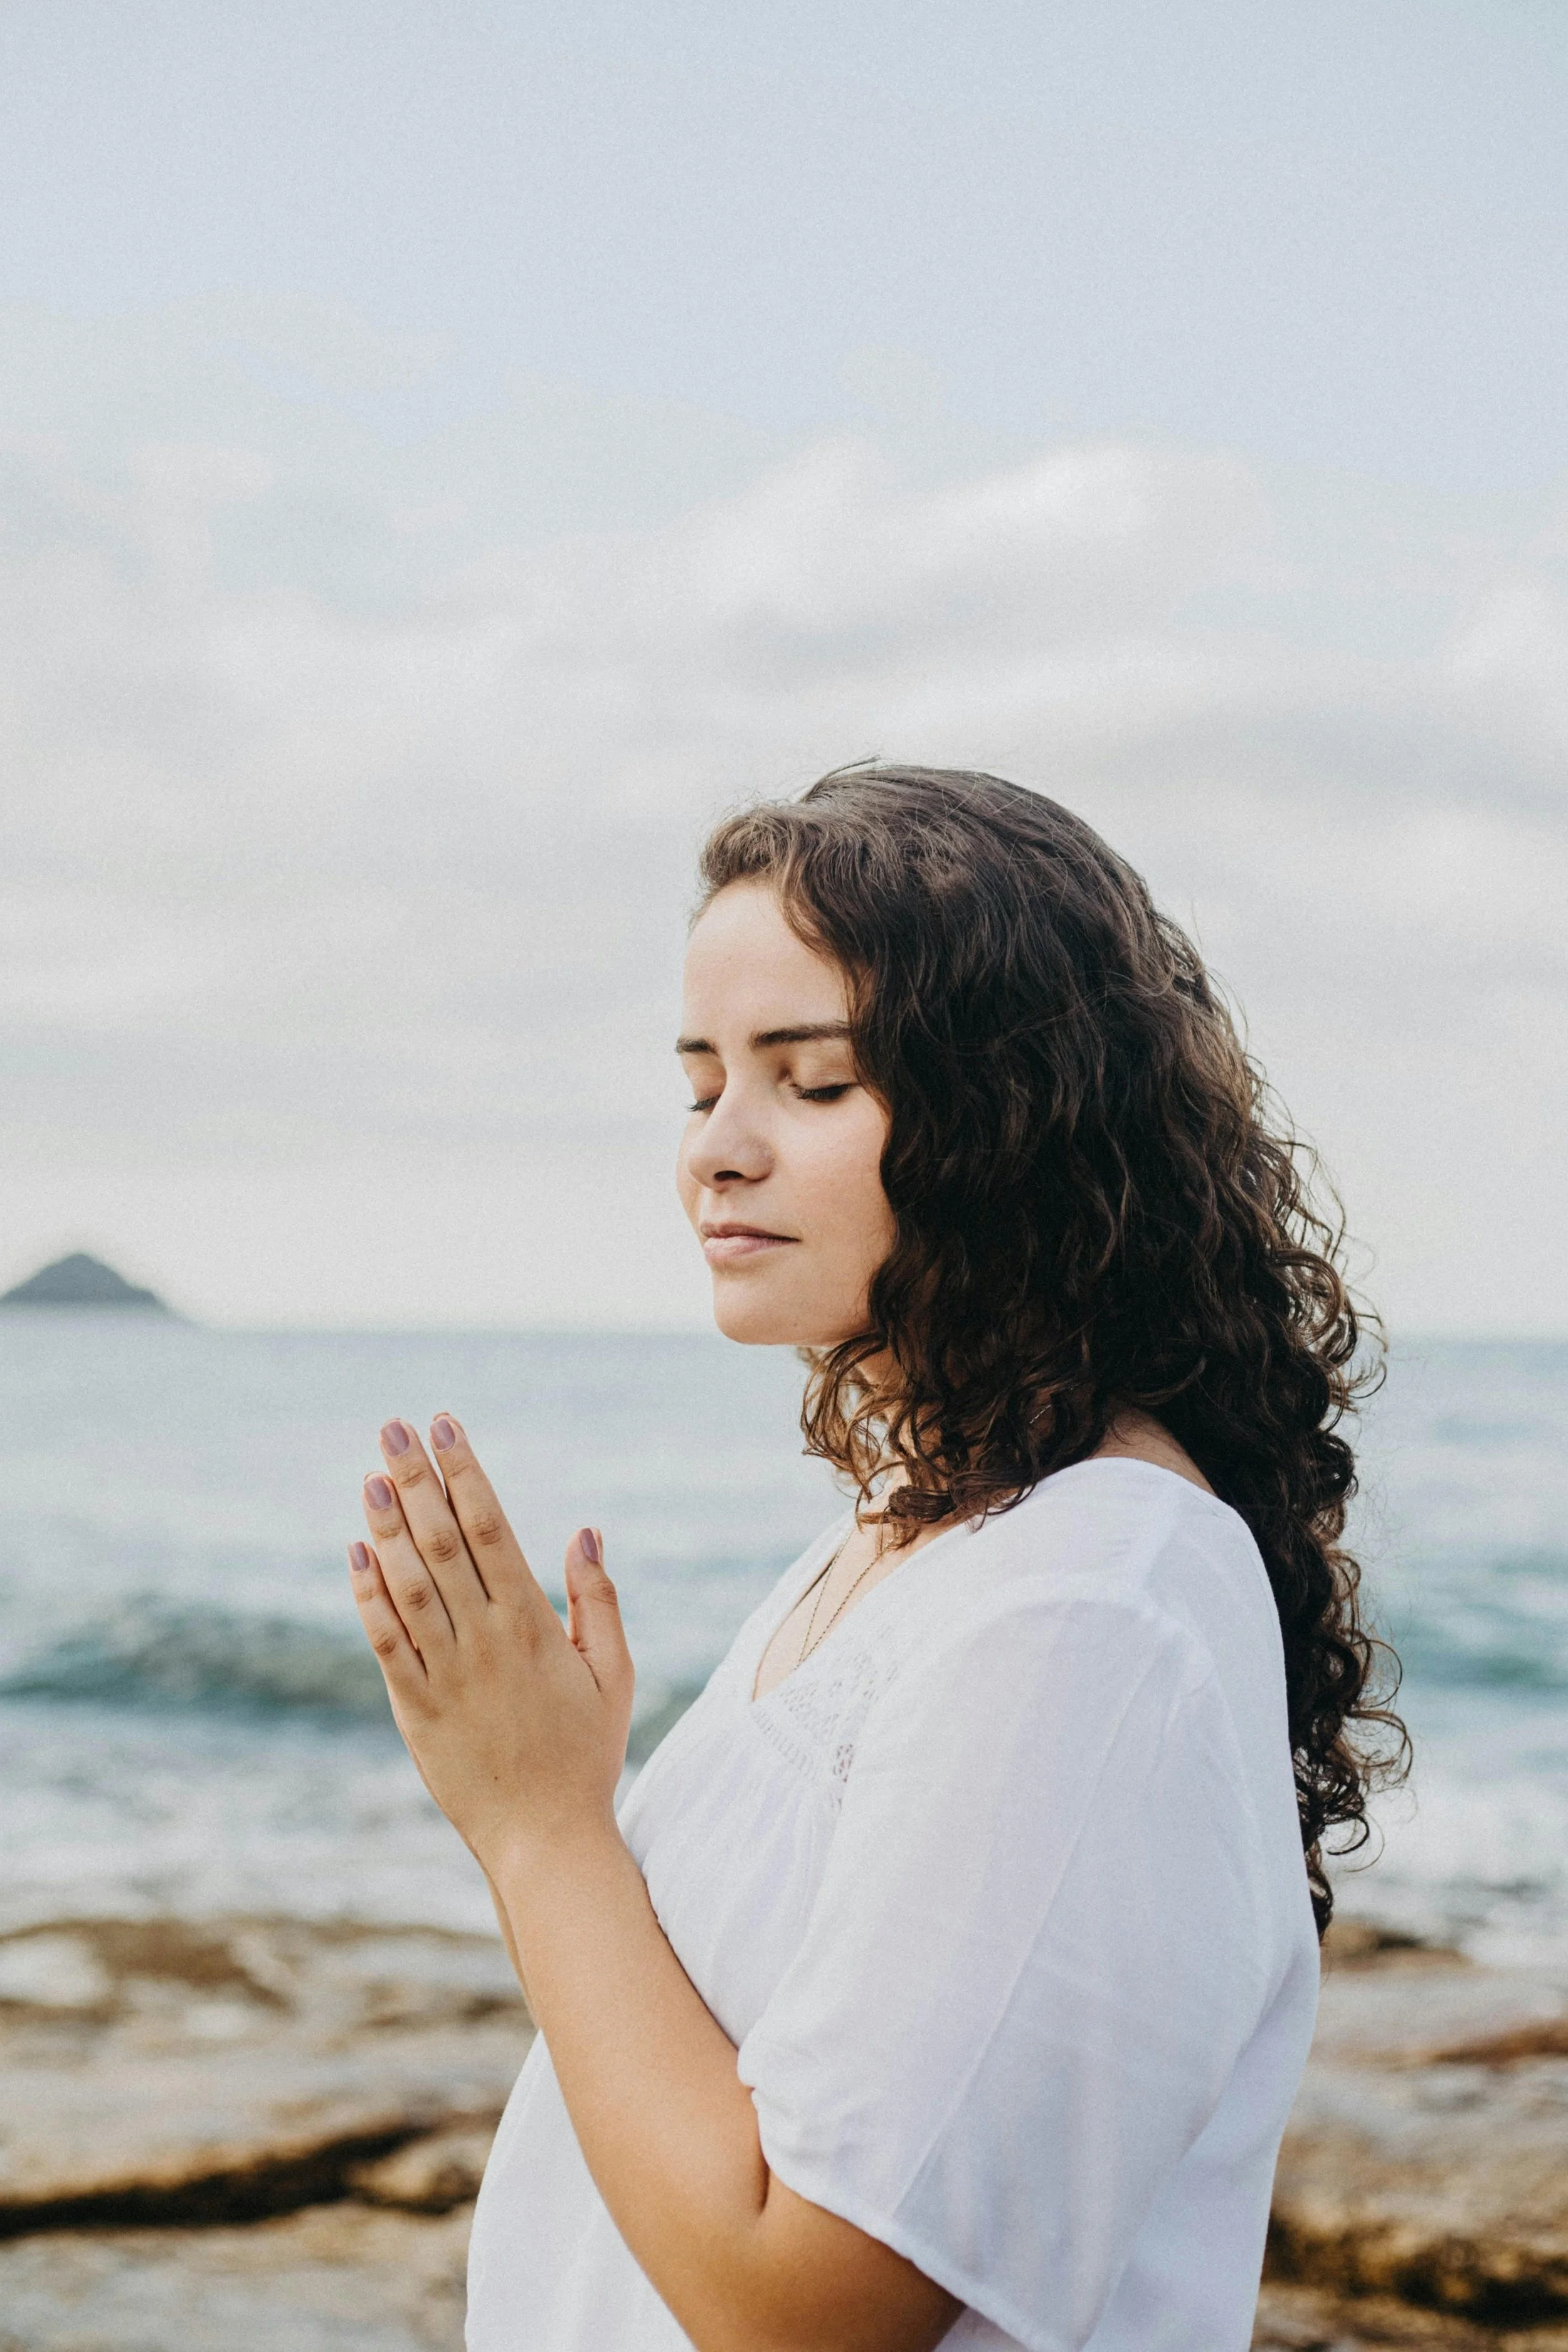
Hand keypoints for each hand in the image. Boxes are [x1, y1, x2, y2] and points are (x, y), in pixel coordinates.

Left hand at [349, 1415, 633, 1873]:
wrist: (544, 1838)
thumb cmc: (585, 1754)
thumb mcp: (613, 1674)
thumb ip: (598, 1601)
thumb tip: (584, 1531)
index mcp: (533, 1625)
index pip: (491, 1528)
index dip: (465, 1472)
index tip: (445, 1426)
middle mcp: (485, 1640)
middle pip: (443, 1542)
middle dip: (418, 1479)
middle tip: (393, 1428)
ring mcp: (446, 1674)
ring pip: (409, 1584)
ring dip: (387, 1525)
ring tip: (371, 1475)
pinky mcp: (414, 1709)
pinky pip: (386, 1642)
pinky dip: (369, 1596)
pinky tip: (357, 1552)